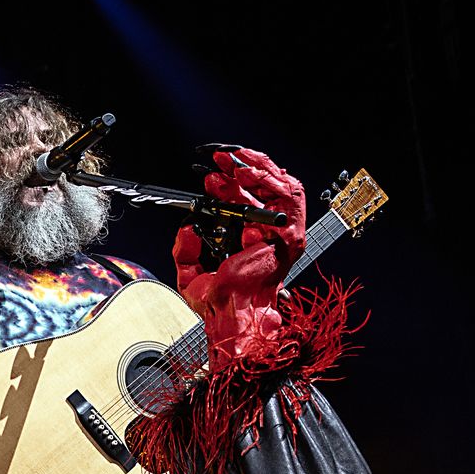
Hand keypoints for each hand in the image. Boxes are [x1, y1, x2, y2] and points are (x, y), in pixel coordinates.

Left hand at [173, 147, 306, 300]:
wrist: (230, 311)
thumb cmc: (217, 300)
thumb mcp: (190, 271)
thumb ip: (185, 249)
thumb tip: (186, 228)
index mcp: (252, 242)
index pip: (251, 204)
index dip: (233, 186)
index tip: (213, 177)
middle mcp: (270, 235)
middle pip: (266, 191)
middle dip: (242, 171)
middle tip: (220, 162)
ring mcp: (282, 234)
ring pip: (281, 188)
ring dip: (258, 169)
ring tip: (234, 162)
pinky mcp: (289, 234)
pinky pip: (289, 197)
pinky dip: (270, 180)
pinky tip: (248, 173)